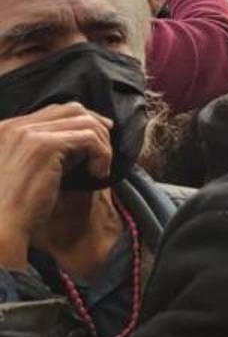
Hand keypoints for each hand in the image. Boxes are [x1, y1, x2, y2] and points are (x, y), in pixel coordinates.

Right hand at [0, 104, 112, 267]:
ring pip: (84, 122)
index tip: (100, 136)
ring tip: (101, 168)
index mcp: (6, 129)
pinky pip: (89, 139)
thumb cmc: (16, 207)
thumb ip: (45, 150)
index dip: (82, 120)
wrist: (1, 227)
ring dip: (102, 144)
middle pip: (71, 109)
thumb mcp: (28, 169)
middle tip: (107, 146)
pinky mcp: (45, 146)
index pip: (53, 111)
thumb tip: (82, 141)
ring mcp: (29, 133)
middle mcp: (15, 126)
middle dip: (96, 125)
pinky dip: (102, 154)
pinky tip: (99, 173)